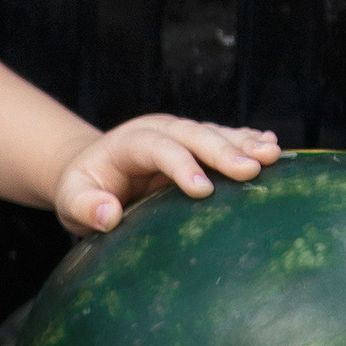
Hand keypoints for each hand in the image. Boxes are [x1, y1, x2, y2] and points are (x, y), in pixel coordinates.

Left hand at [52, 118, 280, 236]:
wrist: (93, 171)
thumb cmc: (82, 190)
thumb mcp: (71, 201)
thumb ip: (84, 207)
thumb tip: (107, 215)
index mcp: (129, 142)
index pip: (158, 148)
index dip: (180, 166)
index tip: (203, 190)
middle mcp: (158, 130)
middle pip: (193, 134)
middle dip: (224, 150)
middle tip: (253, 168)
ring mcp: (180, 134)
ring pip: (214, 133)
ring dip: (245, 142)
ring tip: (274, 154)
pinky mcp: (196, 144)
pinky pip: (225, 138)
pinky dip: (248, 140)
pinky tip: (273, 144)